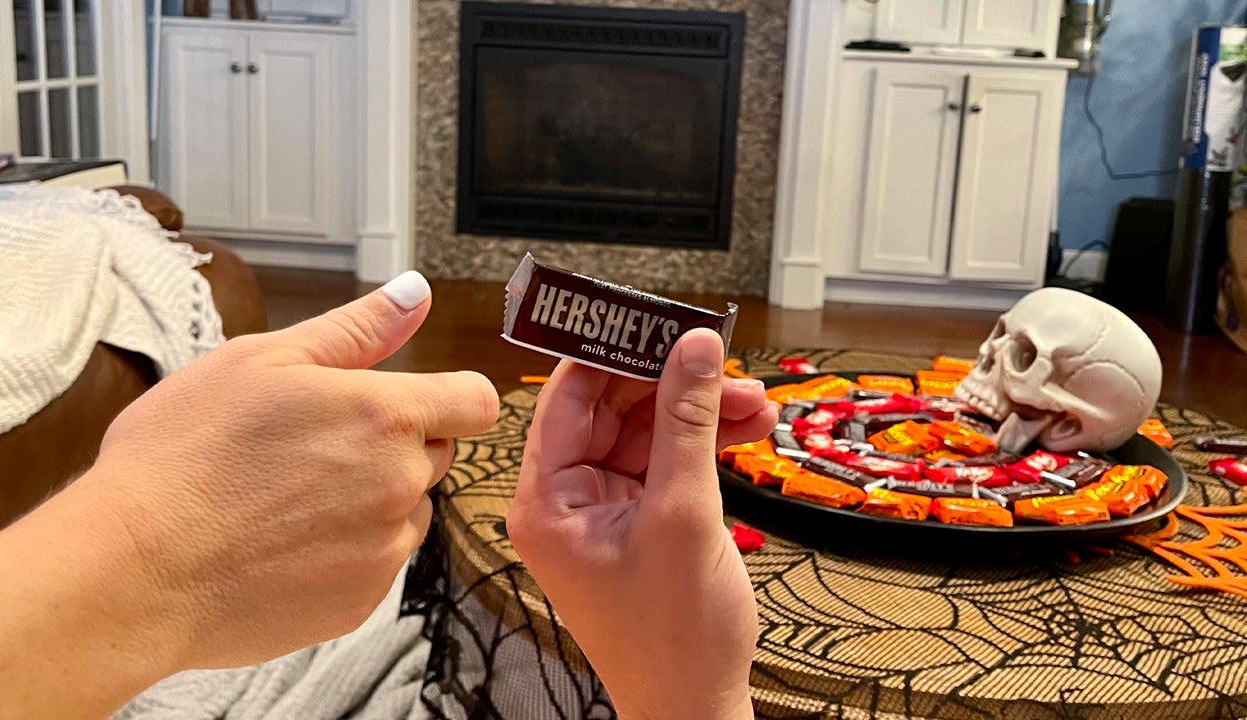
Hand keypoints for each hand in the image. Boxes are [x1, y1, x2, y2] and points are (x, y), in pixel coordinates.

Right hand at [79, 271, 498, 668]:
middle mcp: (401, 485)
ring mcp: (383, 550)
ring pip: (405, 511)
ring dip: (371, 501)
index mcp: (384, 417)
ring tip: (285, 500)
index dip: (451, 395)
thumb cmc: (185, 454)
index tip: (414, 401)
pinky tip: (280, 545)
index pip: (475, 401)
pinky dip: (344, 552)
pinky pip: (374, 564)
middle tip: (310, 448)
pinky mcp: (359, 604)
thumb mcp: (263, 361)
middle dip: (393, 445)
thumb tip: (417, 293)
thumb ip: (356, 328)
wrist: (133, 571)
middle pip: (434, 454)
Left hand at [507, 329, 776, 719]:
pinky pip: (667, 458)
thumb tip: (693, 350)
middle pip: (612, 406)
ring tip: (753, 398)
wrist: (698, 706)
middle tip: (719, 356)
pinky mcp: (639, 517)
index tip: (657, 317)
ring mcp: (604, 507)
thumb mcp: (684, 513)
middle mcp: (565, 499)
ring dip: (700, 409)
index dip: (612, 349)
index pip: (567, 396)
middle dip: (671, 381)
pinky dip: (705, 440)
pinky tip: (747, 424)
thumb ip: (688, 423)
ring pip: (647, 429)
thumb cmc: (673, 639)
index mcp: (546, 501)